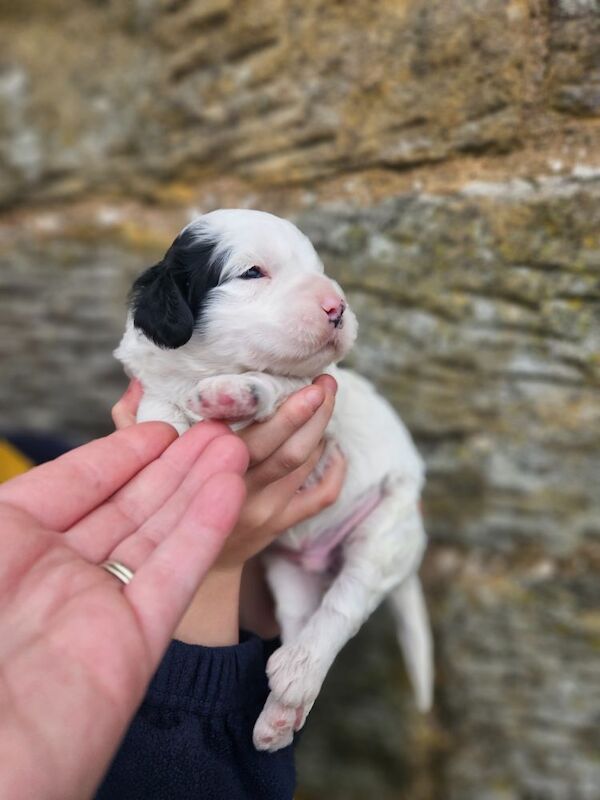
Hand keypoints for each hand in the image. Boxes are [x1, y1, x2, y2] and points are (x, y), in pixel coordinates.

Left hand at [0, 422, 246, 798]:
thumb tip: (73, 475)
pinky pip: (173, 575)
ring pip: (160, 534)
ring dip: (199, 488)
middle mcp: (55, 574)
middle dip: (175, 465)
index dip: (123, 453)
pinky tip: (229, 491)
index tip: (164, 427)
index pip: (78, 484)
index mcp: (10, 546)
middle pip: (129, 506)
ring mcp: (98, 608)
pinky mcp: (133, 643)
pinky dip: (204, 532)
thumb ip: (25, 502)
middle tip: (217, 428)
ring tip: (234, 447)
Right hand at [112, 376, 345, 640]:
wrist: (187, 565)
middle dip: (307, 409)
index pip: (239, 431)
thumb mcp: (137, 467)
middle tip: (322, 379)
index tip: (283, 371)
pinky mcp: (281, 523)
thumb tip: (139, 383)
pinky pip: (320, 497)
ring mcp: (264, 509)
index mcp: (200, 471)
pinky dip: (335, 470)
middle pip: (283, 446)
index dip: (267, 400)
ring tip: (328, 394)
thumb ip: (133, 425)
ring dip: (321, 426)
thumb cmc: (164, 502)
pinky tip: (336, 446)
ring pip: (303, 463)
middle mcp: (235, 490)